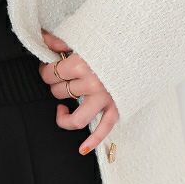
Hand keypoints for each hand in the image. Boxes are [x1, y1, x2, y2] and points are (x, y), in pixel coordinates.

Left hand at [39, 27, 118, 155]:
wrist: (142, 44)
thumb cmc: (112, 39)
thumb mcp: (84, 35)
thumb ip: (60, 40)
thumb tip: (42, 38)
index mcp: (81, 64)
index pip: (50, 74)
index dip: (45, 69)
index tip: (48, 66)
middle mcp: (92, 84)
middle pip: (59, 92)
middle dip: (55, 84)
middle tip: (59, 77)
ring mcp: (105, 99)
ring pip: (76, 118)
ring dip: (64, 113)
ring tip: (62, 105)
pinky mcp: (117, 107)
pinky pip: (104, 129)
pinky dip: (93, 142)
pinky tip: (82, 148)